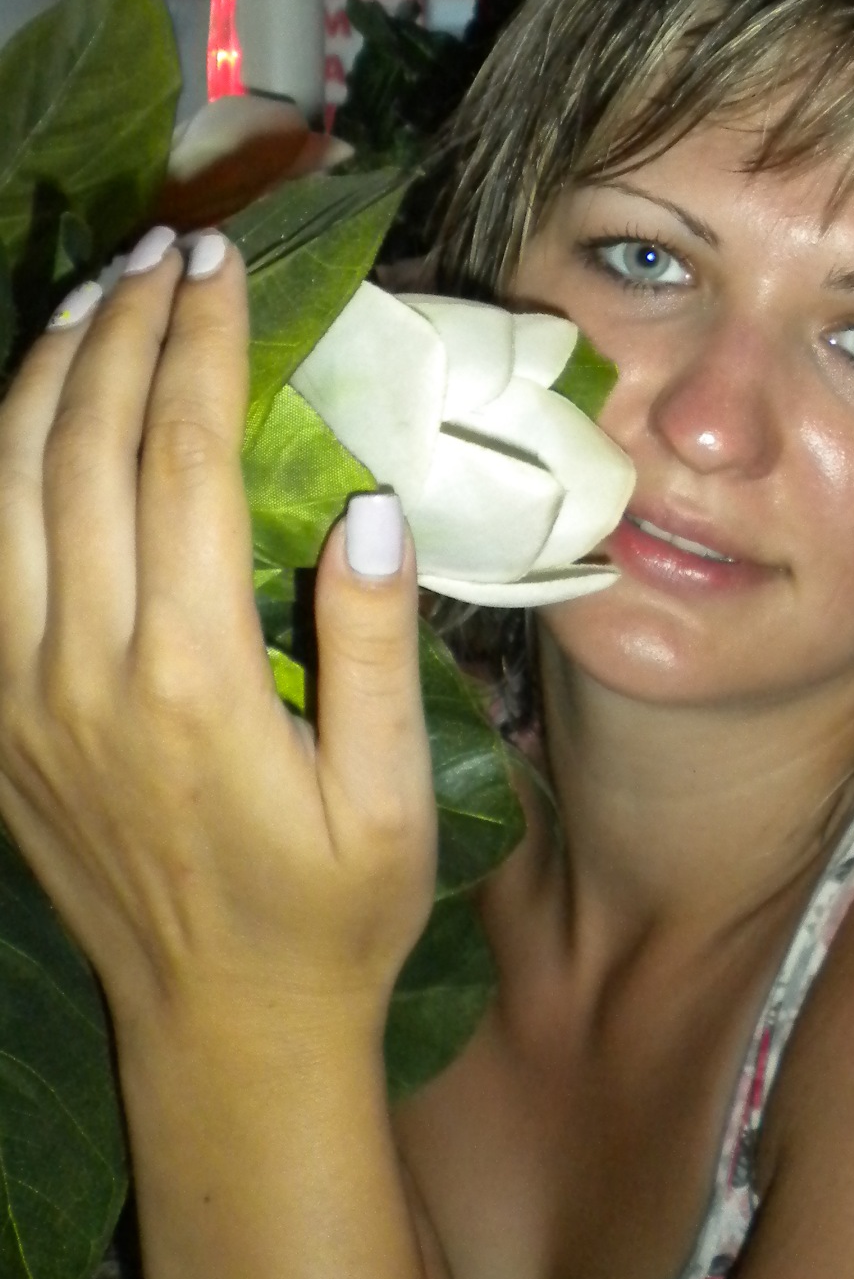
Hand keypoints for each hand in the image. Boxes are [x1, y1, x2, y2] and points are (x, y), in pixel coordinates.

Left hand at [0, 228, 435, 1059]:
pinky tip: (31, 407)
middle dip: (125, 328)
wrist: (221, 1031)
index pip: (183, 462)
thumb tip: (370, 501)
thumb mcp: (390, 796)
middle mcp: (84, 672)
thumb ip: (372, 645)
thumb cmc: (334, 911)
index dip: (200, 344)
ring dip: (46, 374)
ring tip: (99, 292)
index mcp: (195, 680)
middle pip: (81, 450)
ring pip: (4, 489)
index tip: (224, 261)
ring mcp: (18, 694)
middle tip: (171, 248)